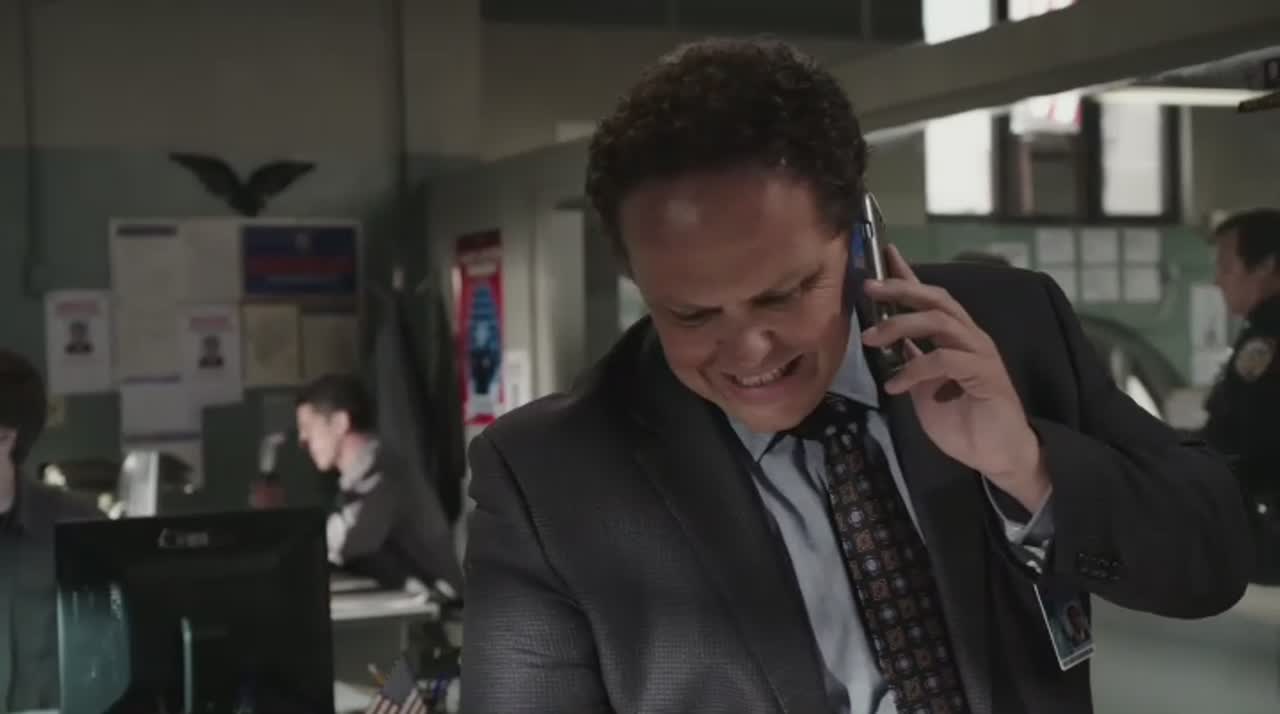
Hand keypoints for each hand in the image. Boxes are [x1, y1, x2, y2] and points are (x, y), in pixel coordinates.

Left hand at [860, 245, 1049, 510]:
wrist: (998, 455)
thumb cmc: (963, 422)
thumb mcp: (924, 388)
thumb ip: (910, 361)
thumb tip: (886, 340)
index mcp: (955, 338)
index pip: (930, 298)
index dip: (907, 274)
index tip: (883, 253)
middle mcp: (969, 337)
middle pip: (935, 299)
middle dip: (900, 288)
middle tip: (867, 288)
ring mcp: (979, 353)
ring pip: (940, 321)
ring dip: (901, 325)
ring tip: (871, 338)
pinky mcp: (985, 374)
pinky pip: (945, 359)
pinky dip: (914, 369)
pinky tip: (895, 385)